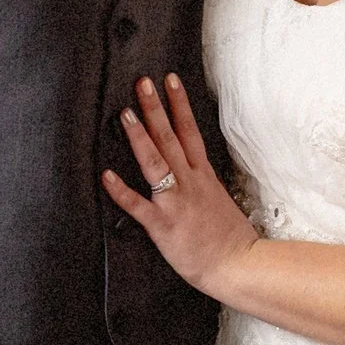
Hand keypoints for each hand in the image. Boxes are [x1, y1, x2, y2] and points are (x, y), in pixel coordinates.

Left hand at [103, 74, 258, 298]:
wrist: (238, 265)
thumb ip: (203, 182)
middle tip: (142, 82)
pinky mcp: (163, 225)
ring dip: (140, 137)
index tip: (170, 80)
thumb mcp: (219, 200)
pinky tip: (106, 175)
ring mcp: (176, 202)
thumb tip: (193, 168)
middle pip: (170, 138)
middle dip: (155, 108)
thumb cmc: (229, 237)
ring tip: (125, 113)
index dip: (179, 104)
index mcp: (203, 176)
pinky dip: (121, 191)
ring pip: (155, 163)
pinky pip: (138, 205)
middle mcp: (190, 182)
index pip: (190, 131)